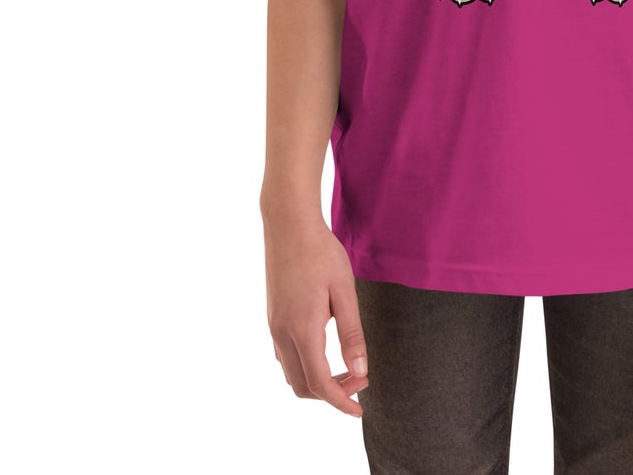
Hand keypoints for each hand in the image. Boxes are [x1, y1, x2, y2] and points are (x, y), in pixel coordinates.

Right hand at [264, 212, 368, 418]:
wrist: (288, 223)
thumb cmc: (321, 252)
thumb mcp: (344, 291)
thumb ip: (352, 333)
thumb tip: (360, 370)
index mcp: (302, 329)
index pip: (319, 383)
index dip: (340, 401)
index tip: (360, 408)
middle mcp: (282, 333)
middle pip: (302, 386)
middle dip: (332, 393)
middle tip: (360, 379)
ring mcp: (273, 326)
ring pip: (292, 374)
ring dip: (317, 380)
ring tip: (347, 367)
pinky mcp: (272, 317)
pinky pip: (286, 357)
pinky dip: (305, 365)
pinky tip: (326, 350)